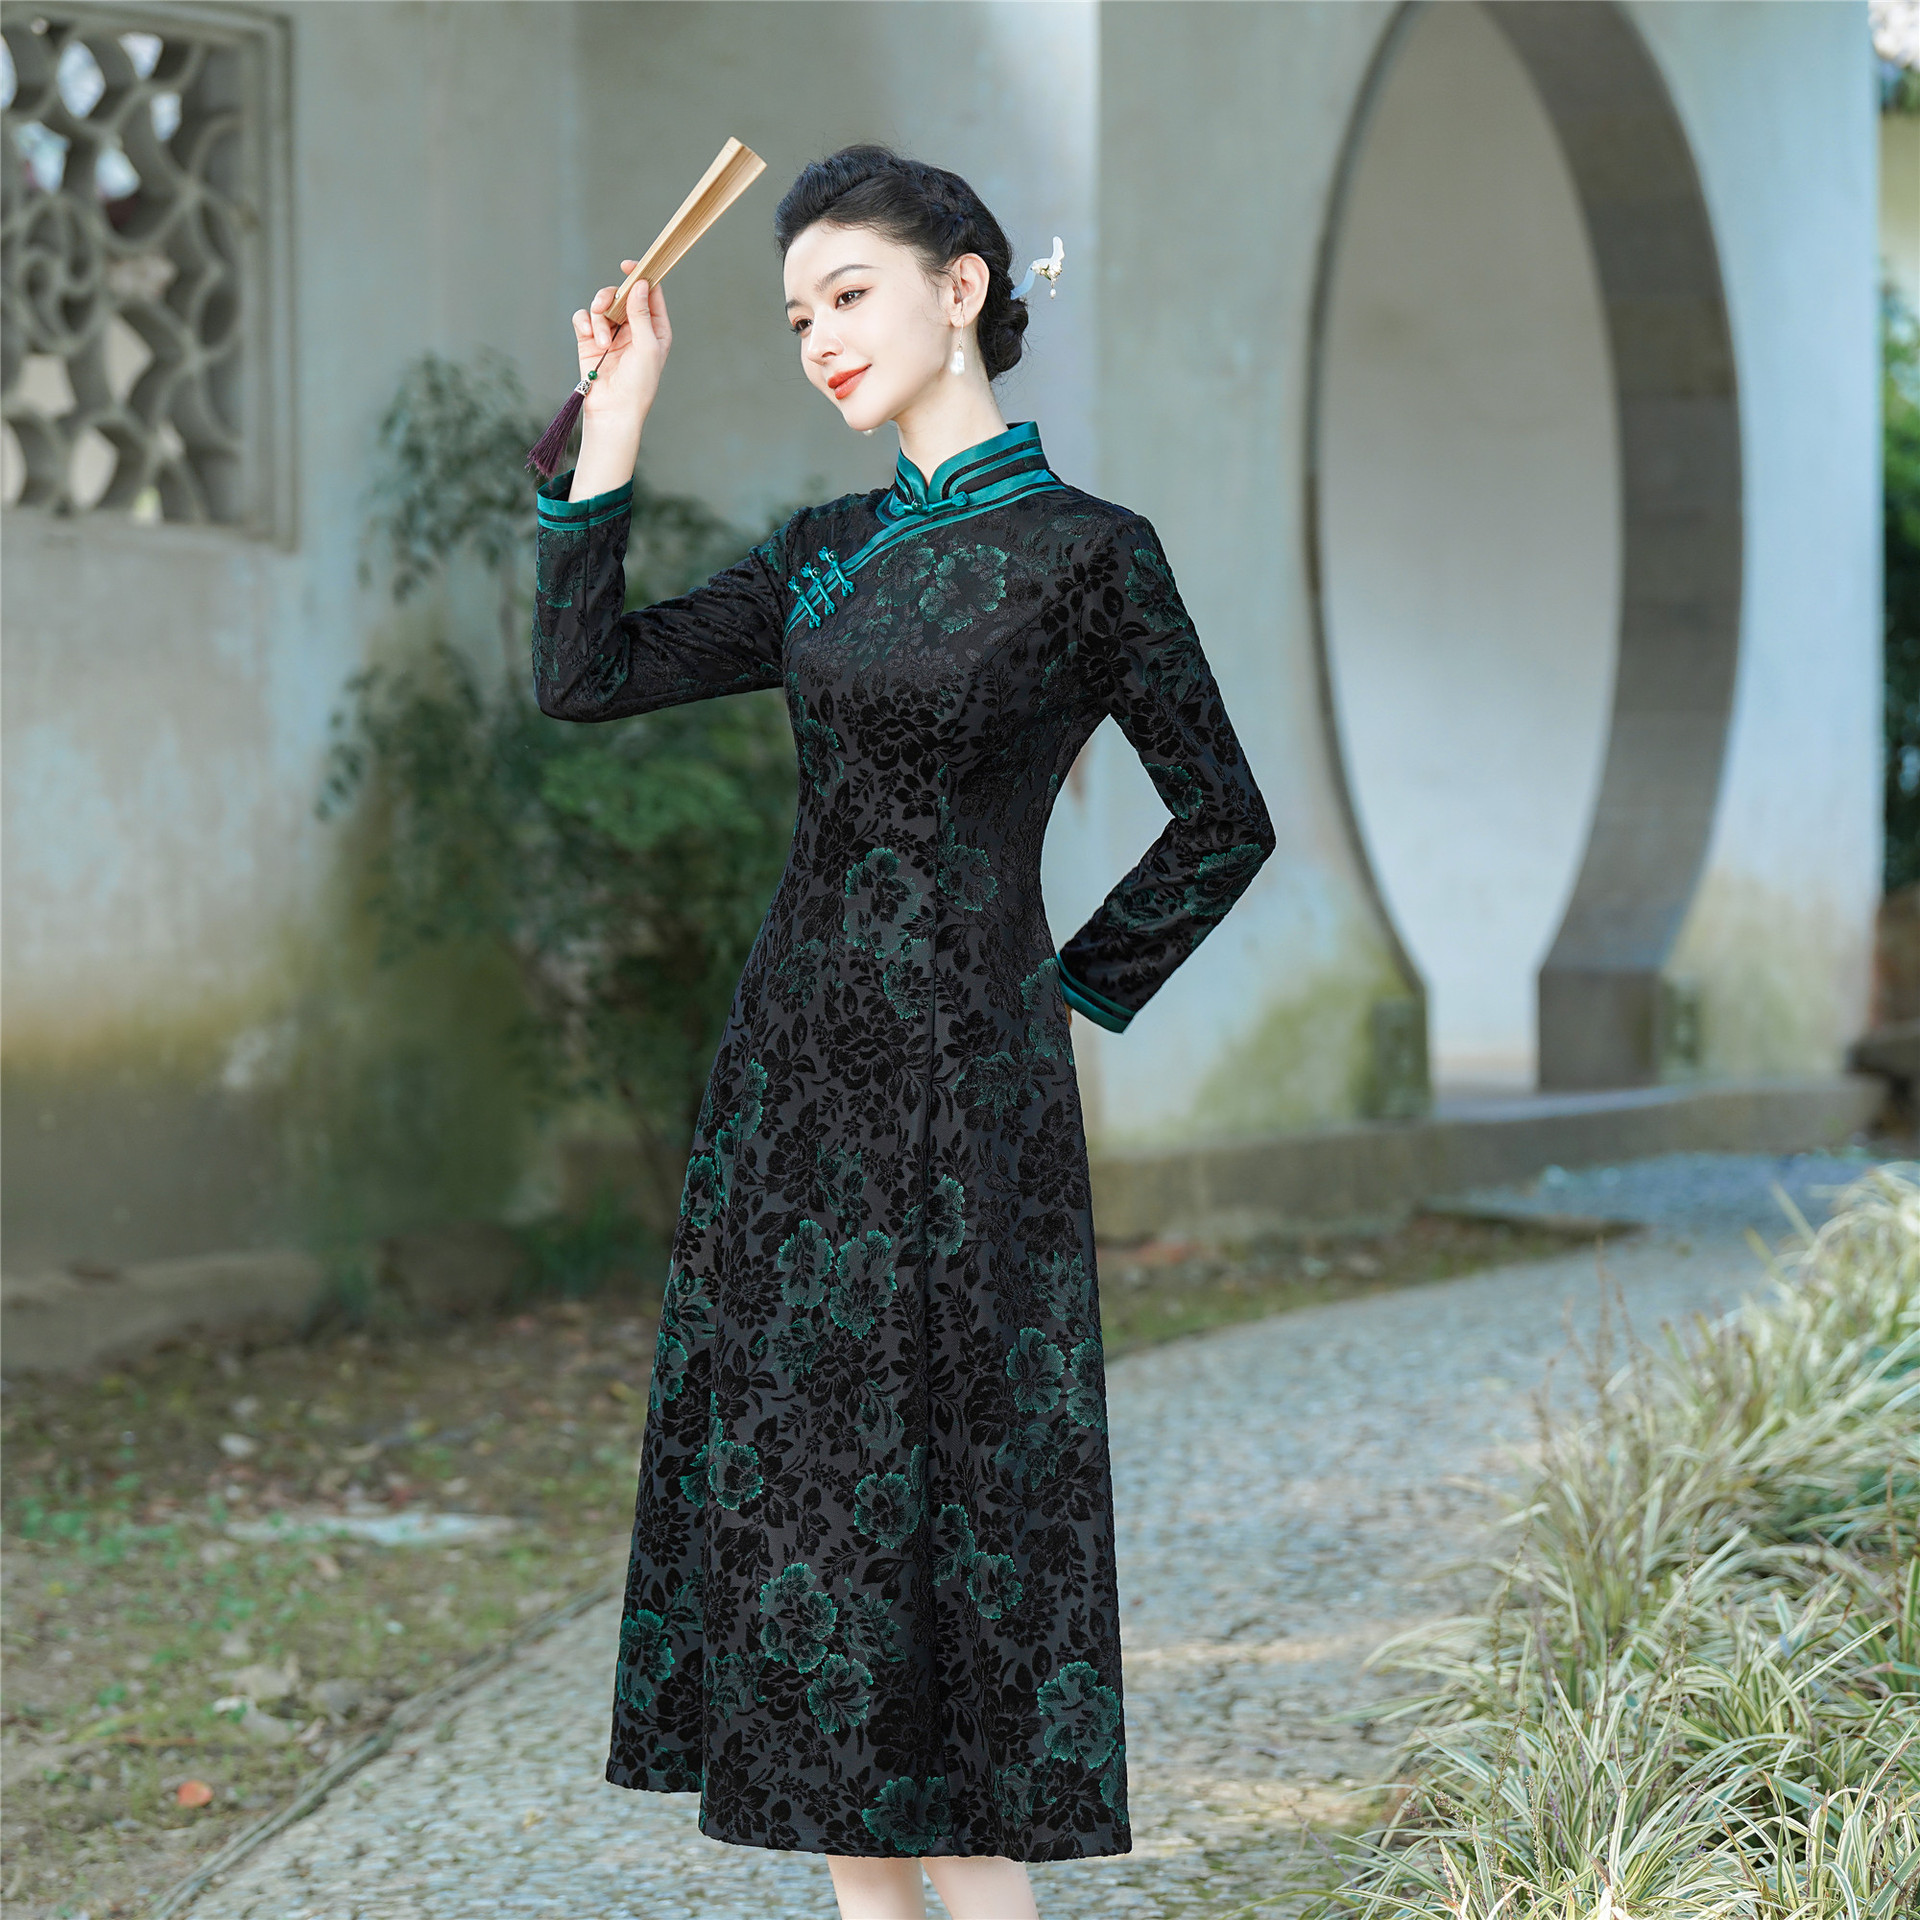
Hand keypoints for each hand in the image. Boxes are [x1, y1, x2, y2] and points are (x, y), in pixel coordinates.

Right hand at [569, 262, 668, 498]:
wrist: (614, 411)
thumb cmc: (638, 384)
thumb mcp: (646, 347)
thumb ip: (642, 314)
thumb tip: (639, 283)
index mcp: (655, 328)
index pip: (649, 293)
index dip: (641, 276)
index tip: (628, 266)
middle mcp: (633, 328)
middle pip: (621, 294)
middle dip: (611, 297)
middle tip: (606, 305)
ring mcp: (611, 333)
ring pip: (600, 305)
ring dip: (598, 318)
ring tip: (601, 341)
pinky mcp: (590, 341)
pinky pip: (583, 318)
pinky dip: (584, 324)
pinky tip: (590, 338)